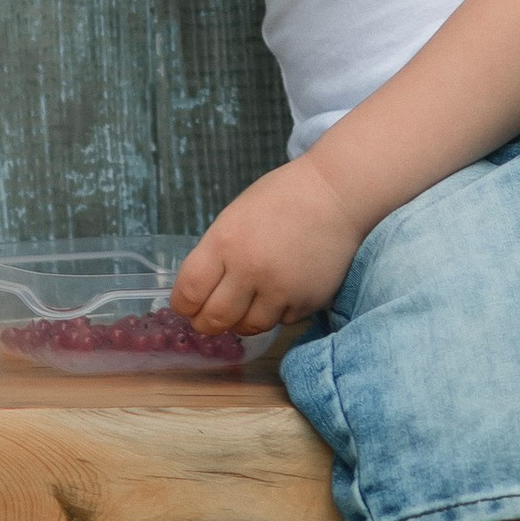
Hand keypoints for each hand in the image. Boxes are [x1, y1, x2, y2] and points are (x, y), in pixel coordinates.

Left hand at [173, 161, 364, 334]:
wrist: (336, 193)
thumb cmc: (282, 198)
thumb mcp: (235, 217)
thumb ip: (216, 254)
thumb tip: (199, 292)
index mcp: (225, 242)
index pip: (188, 293)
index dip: (183, 306)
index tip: (187, 307)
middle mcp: (250, 270)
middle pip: (215, 320)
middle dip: (207, 323)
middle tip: (210, 319)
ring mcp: (281, 289)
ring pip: (249, 327)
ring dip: (243, 320)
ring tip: (247, 304)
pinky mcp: (307, 301)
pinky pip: (281, 321)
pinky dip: (276, 312)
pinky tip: (281, 290)